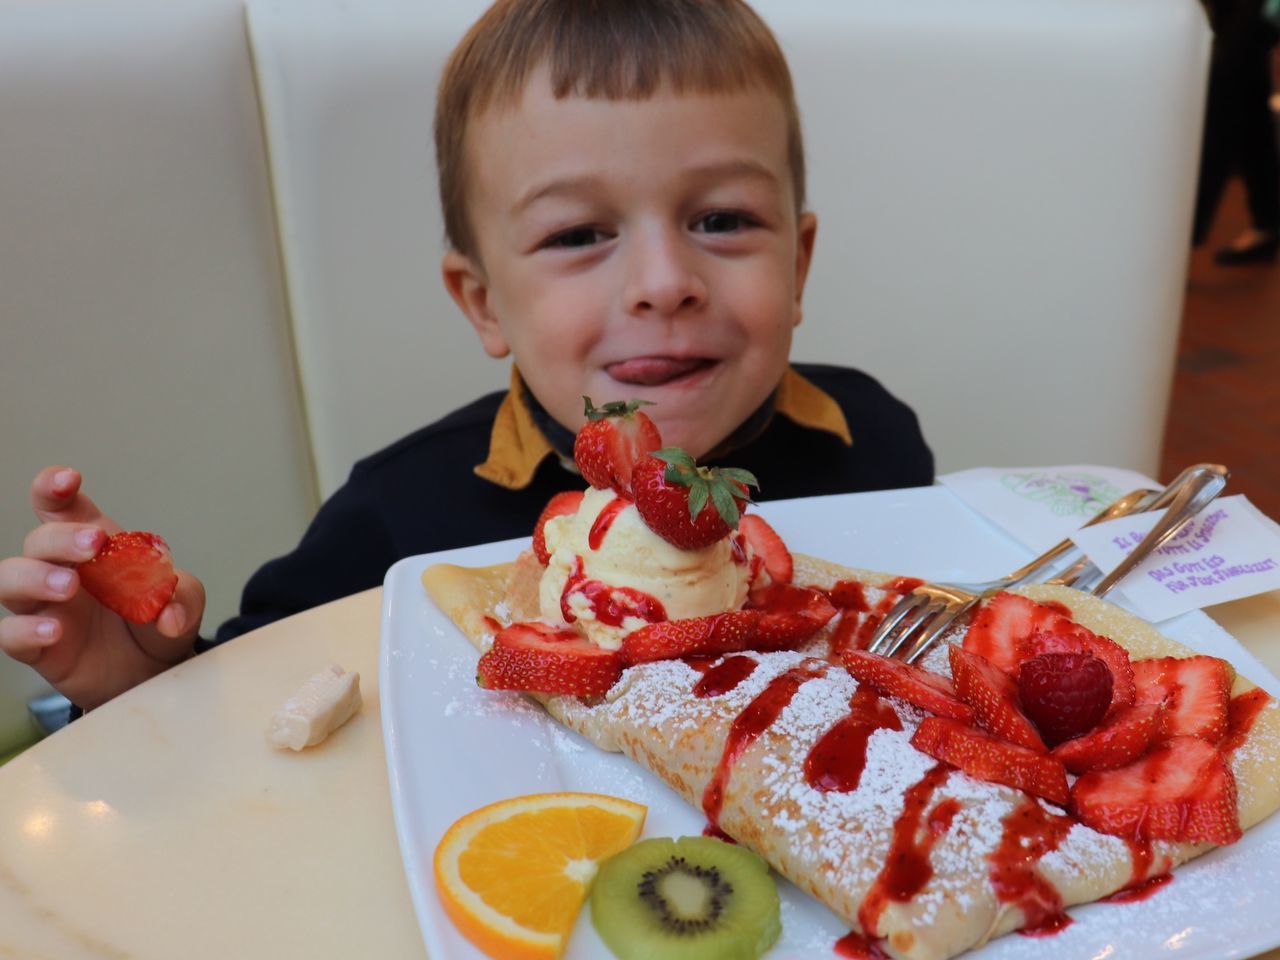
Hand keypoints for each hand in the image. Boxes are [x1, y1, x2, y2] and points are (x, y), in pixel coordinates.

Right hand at [0, 467, 205, 709]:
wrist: (155, 673)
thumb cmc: (158, 622)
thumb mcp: (184, 601)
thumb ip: (182, 598)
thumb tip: (169, 615)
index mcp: (94, 547)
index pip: (62, 508)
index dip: (54, 488)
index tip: (67, 479)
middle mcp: (61, 570)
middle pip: (38, 541)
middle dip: (61, 538)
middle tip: (93, 544)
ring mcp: (44, 607)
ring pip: (9, 580)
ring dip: (35, 577)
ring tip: (69, 586)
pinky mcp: (38, 646)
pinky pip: (10, 633)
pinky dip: (26, 629)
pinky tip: (54, 631)